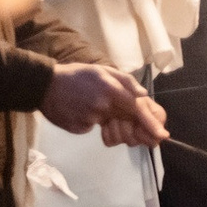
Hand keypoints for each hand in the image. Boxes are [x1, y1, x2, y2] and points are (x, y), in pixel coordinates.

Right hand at [40, 63, 167, 146]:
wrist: (44, 85)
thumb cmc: (77, 75)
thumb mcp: (103, 70)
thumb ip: (126, 81)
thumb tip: (143, 94)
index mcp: (111, 90)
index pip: (136, 109)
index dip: (150, 123)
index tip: (163, 135)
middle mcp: (102, 106)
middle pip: (124, 121)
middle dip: (127, 123)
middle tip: (113, 113)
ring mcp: (89, 119)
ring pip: (106, 124)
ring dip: (103, 118)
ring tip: (87, 102)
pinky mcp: (78, 128)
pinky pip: (91, 128)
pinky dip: (89, 121)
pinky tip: (78, 109)